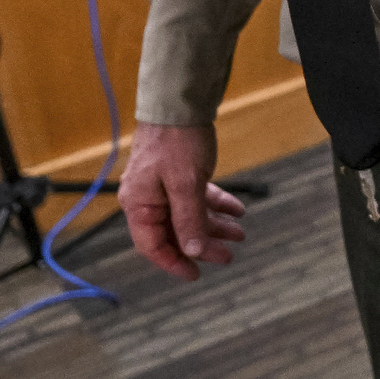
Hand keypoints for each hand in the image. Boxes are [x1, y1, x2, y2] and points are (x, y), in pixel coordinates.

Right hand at [118, 120, 246, 280]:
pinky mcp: (179, 174)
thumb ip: (189, 220)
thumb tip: (194, 251)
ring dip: (214, 225)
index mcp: (139, 204)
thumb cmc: (177, 142)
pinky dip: (216, 204)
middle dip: (203, 245)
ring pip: (189, 216)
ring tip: (240, 233)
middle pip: (175, 233)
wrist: (180, 103)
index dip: (174, 262)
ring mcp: (163, 186)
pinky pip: (197, 197)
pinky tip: (238, 210)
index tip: (196, 275)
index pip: (153, 246)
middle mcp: (147, 198)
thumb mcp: (185, 185)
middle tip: (229, 255)